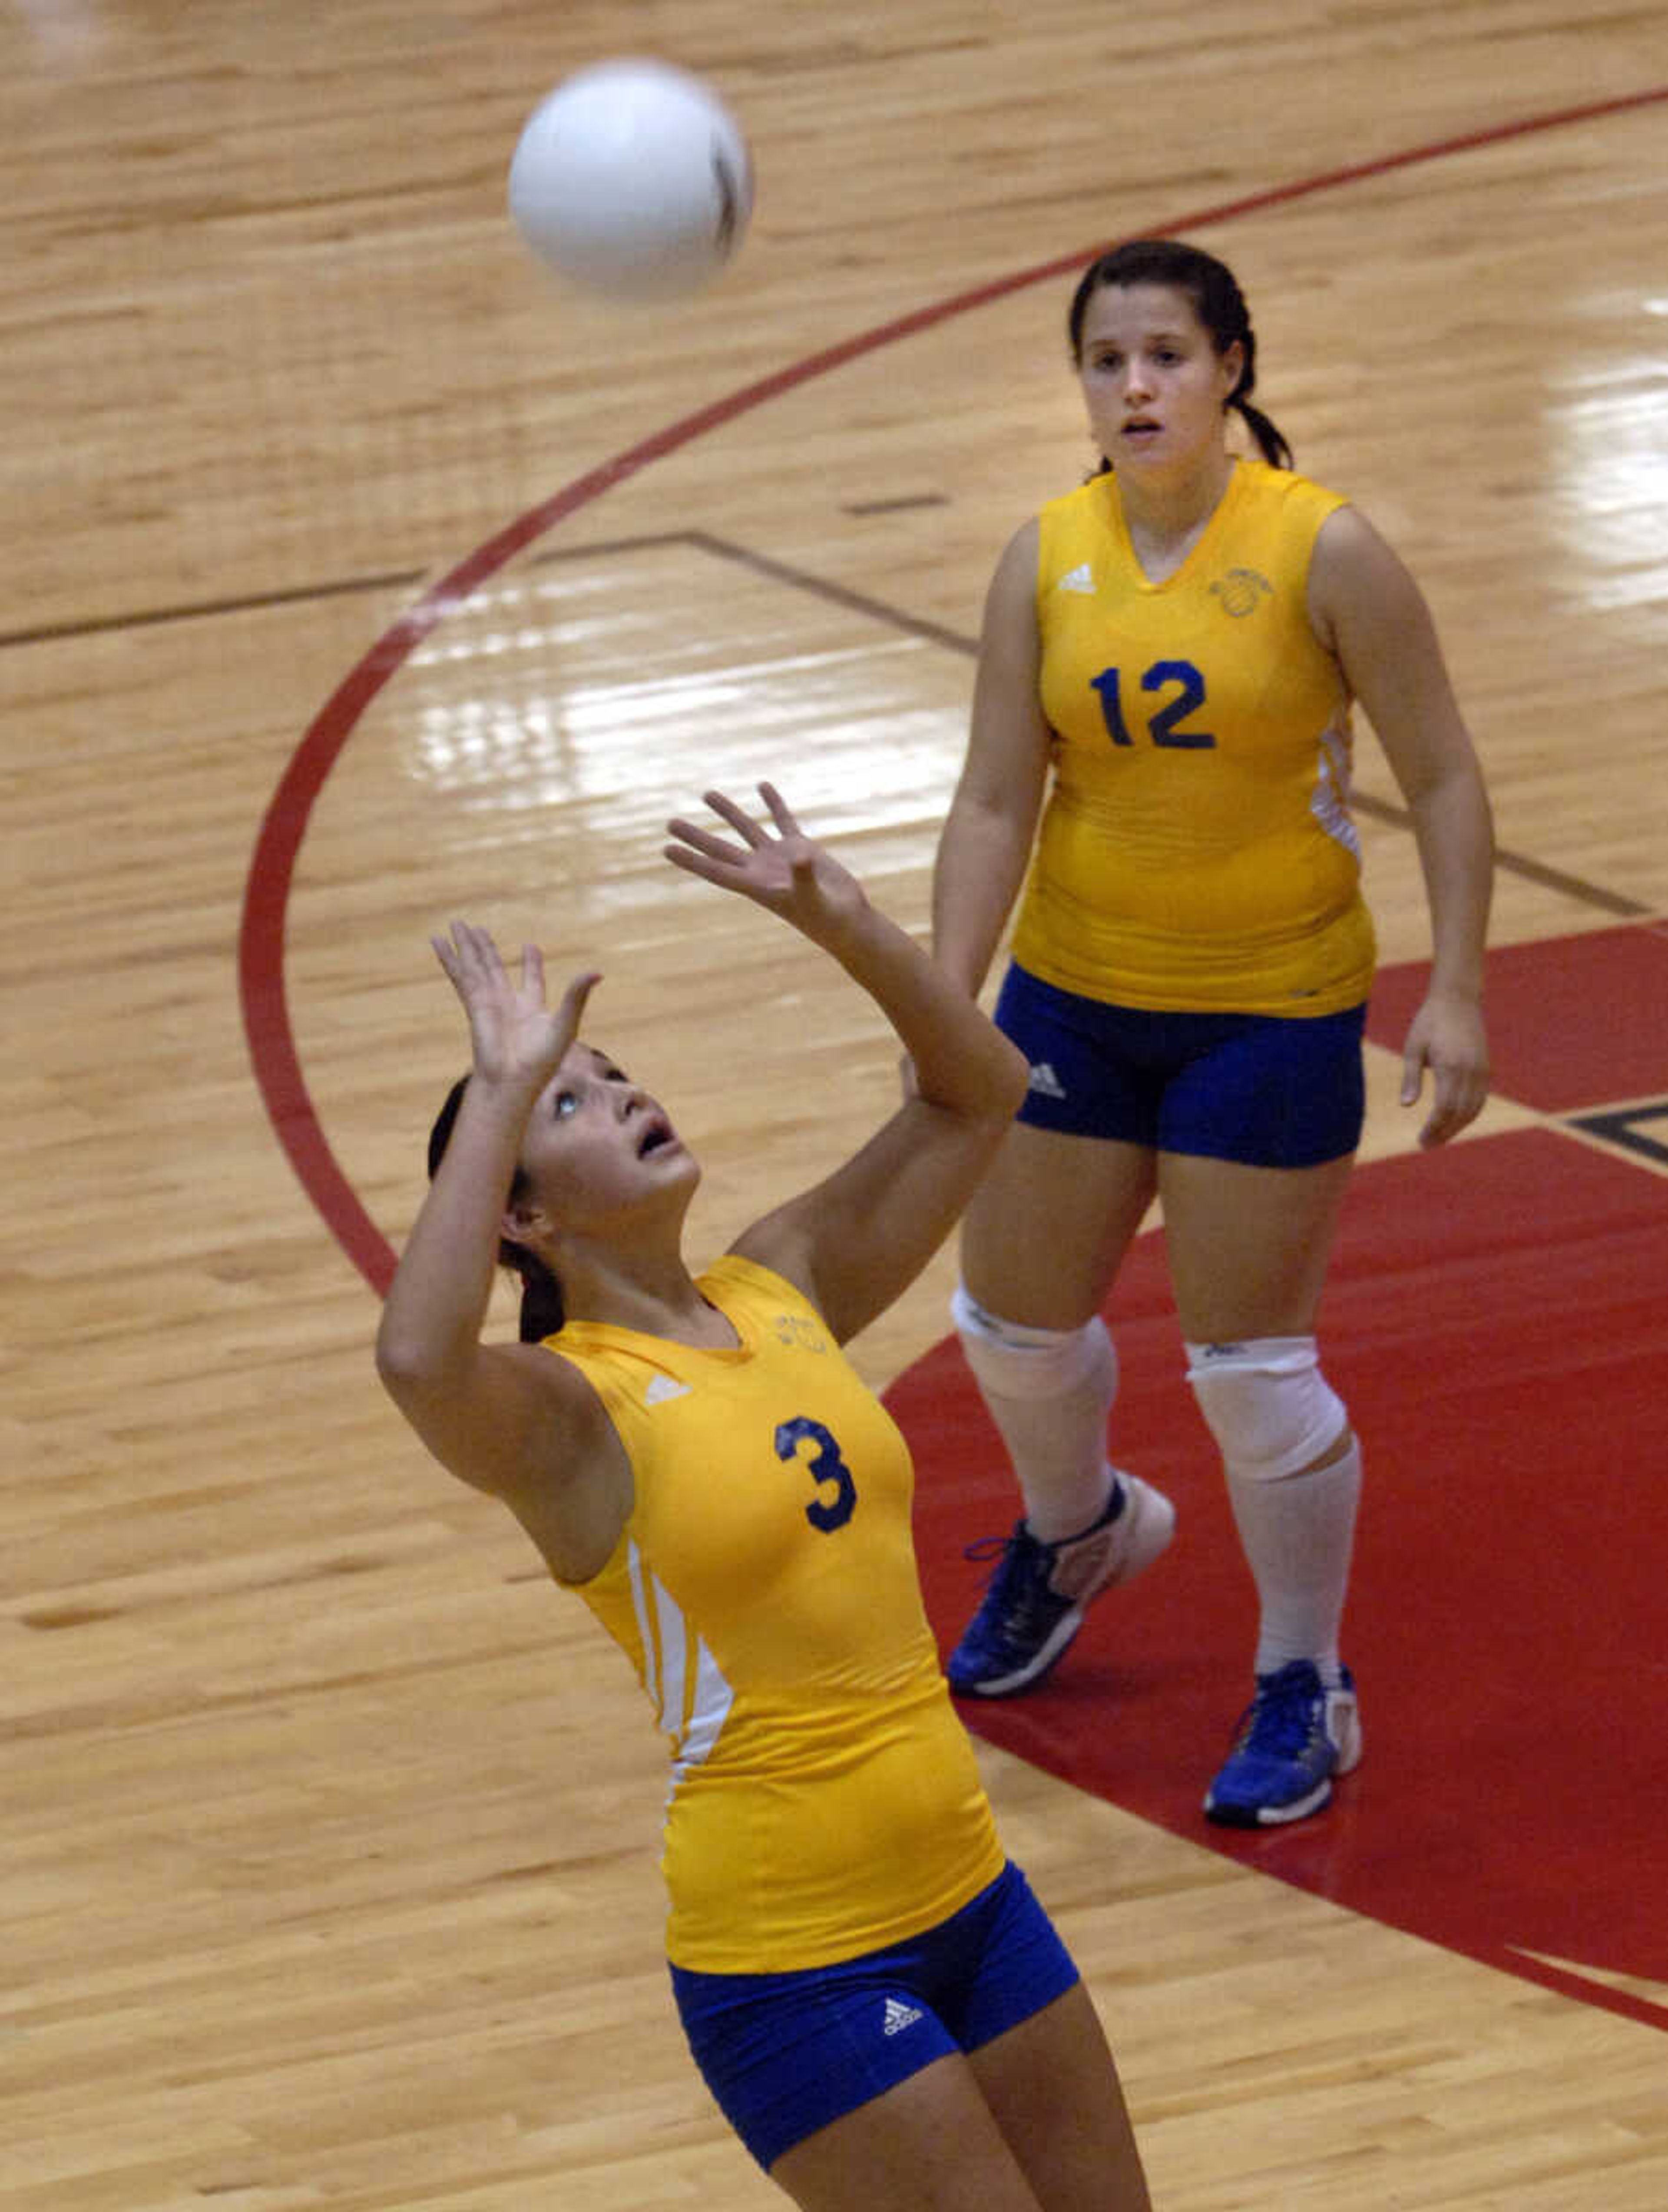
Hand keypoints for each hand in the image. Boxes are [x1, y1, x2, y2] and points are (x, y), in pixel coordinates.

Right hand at [431, 921, 599, 1095]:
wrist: (513, 1081)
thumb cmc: (541, 1061)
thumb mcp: (565, 1023)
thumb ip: (577, 996)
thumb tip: (598, 972)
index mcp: (532, 1008)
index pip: (531, 979)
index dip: (531, 963)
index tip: (530, 946)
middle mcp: (508, 1003)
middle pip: (495, 967)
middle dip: (487, 948)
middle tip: (478, 928)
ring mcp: (488, 1002)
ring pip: (475, 966)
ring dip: (466, 945)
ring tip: (457, 923)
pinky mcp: (474, 1003)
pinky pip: (460, 974)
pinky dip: (449, 957)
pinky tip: (439, 941)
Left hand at [663, 783, 868, 944]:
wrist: (848, 921)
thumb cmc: (828, 919)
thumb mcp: (814, 899)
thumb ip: (804, 878)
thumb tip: (799, 857)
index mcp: (756, 886)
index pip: (716, 870)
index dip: (691, 859)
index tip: (666, 849)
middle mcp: (761, 871)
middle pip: (720, 849)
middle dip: (695, 836)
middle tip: (669, 822)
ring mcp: (779, 859)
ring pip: (747, 829)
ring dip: (727, 812)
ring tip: (706, 794)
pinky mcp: (801, 849)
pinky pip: (782, 821)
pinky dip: (773, 804)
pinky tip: (762, 786)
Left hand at [1400, 989, 1488, 1146]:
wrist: (1458, 999)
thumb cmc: (1429, 1021)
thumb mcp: (1413, 1047)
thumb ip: (1411, 1077)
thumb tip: (1406, 1106)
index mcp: (1451, 1066)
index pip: (1444, 1108)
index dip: (1434, 1128)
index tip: (1421, 1141)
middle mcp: (1470, 1071)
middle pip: (1460, 1113)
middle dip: (1444, 1133)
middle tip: (1426, 1145)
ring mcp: (1482, 1070)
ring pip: (1473, 1109)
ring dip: (1457, 1127)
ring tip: (1439, 1138)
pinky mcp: (1486, 1068)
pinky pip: (1480, 1099)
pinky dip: (1469, 1114)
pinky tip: (1455, 1122)